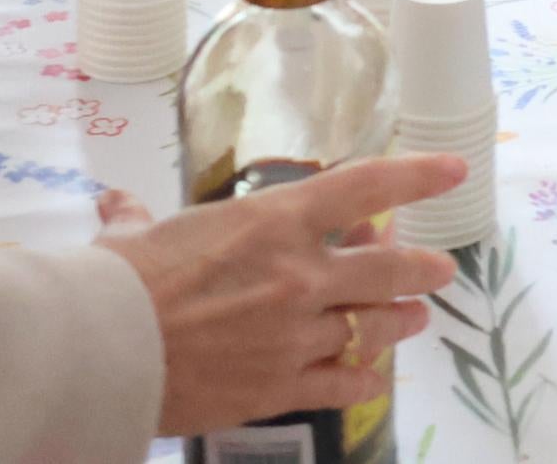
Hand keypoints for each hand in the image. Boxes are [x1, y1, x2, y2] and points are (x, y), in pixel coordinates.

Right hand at [95, 154, 464, 434]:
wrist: (102, 351)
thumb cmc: (119, 281)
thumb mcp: (140, 236)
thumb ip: (139, 220)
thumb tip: (115, 204)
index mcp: (275, 221)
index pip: (366, 187)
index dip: (418, 176)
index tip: (454, 170)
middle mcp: (300, 275)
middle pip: (387, 268)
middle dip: (421, 268)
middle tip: (440, 270)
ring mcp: (296, 334)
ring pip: (373, 326)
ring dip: (399, 320)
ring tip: (414, 318)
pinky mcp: (280, 386)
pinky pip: (342, 384)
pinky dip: (364, 381)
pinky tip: (374, 380)